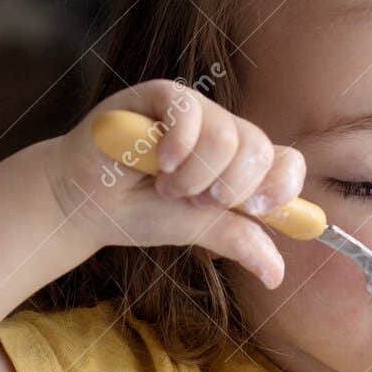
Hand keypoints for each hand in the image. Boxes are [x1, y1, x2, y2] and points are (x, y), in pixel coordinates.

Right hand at [49, 79, 305, 288]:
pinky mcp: (162, 95)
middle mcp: (223, 133)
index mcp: (239, 164)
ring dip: (194, 176)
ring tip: (165, 186)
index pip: (287, 162)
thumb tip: (277, 275)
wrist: (84, 203)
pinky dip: (178, 146)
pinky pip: (190, 111)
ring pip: (227, 135)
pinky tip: (158, 164)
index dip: (282, 186)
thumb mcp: (196, 230)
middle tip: (193, 200)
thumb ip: (238, 240)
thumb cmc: (138, 212)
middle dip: (229, 188)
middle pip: (261, 149)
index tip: (257, 209)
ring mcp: (194, 112)